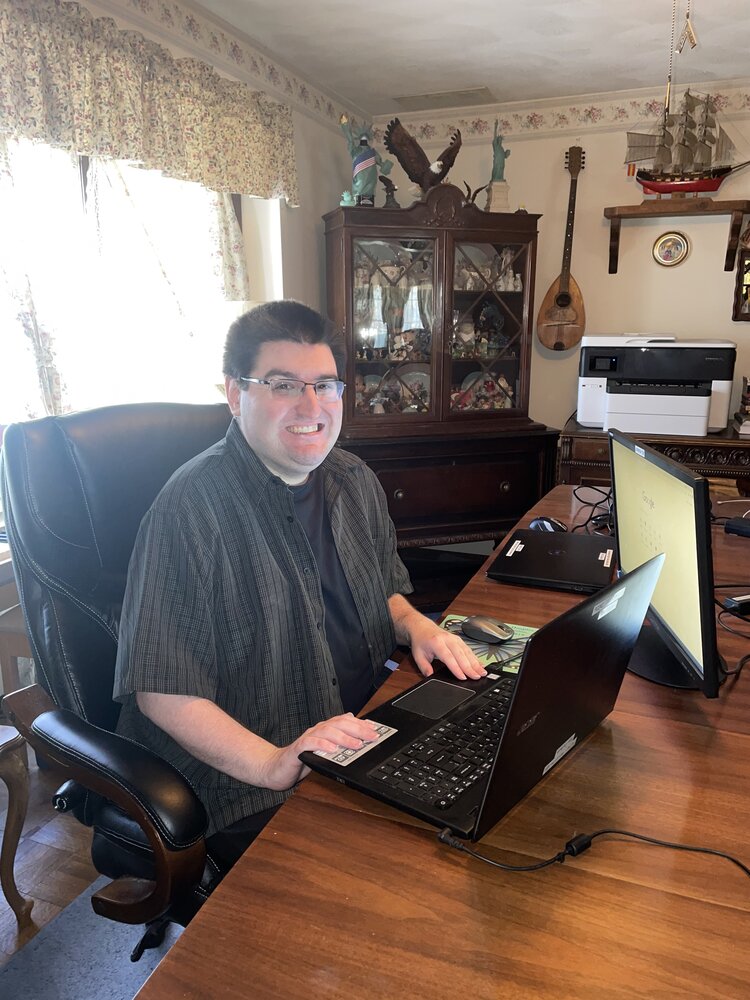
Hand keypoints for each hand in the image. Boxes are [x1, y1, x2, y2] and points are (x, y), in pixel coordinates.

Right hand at [266, 713, 381, 789]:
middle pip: (339, 724)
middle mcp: (317, 730)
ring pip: (327, 732)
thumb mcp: (325, 751)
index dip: (361, 724)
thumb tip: (357, 726)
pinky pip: (310, 744)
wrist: (276, 768)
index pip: (346, 722)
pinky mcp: (298, 749)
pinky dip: (322, 745)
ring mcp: (307, 738)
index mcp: (325, 730)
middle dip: (358, 729)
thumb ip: (339, 740)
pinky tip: (332, 749)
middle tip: (372, 737)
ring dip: (344, 737)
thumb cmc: (302, 760)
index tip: (376, 730)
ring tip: (356, 744)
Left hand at [405, 614, 486, 680]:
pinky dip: (475, 657)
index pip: (448, 657)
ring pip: (467, 651)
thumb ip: (424, 667)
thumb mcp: (418, 655)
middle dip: (470, 667)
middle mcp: (447, 639)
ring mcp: (454, 638)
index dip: (456, 668)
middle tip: (477, 677)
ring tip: (482, 672)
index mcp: (437, 642)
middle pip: (461, 655)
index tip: (463, 677)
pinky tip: (480, 664)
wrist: (421, 626)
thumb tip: (430, 677)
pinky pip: (468, 649)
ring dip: (475, 663)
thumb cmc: (420, 640)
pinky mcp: (458, 639)